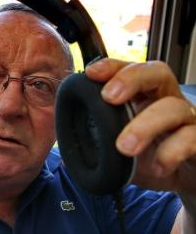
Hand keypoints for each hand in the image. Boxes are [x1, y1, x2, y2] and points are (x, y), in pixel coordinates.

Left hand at [86, 58, 195, 194]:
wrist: (182, 179)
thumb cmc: (148, 156)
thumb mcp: (118, 144)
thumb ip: (97, 135)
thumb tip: (63, 134)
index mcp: (143, 96)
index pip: (130, 69)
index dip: (112, 67)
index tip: (91, 73)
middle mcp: (166, 100)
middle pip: (156, 72)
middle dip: (131, 79)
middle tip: (109, 97)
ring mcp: (186, 119)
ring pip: (173, 108)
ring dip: (144, 126)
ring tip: (123, 148)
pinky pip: (191, 138)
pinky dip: (171, 152)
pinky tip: (157, 166)